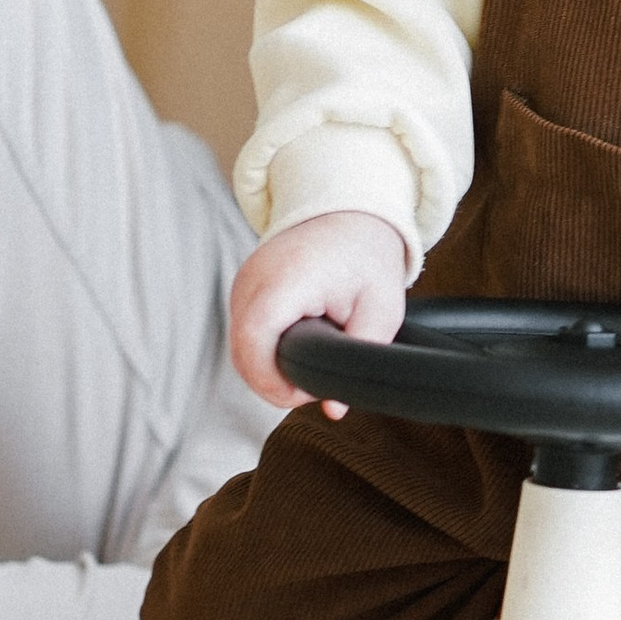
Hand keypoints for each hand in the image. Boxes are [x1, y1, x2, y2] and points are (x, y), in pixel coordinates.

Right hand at [228, 211, 411, 413]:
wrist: (350, 210)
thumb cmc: (366, 254)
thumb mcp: (381, 307)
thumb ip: (360, 355)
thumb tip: (335, 408)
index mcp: (285, 281)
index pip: (253, 344)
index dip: (272, 382)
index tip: (305, 393)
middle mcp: (254, 279)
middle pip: (241, 353)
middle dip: (273, 381)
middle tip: (314, 384)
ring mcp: (243, 280)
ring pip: (239, 345)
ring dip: (267, 365)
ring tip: (310, 361)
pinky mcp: (243, 284)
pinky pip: (243, 329)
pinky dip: (263, 347)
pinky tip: (296, 344)